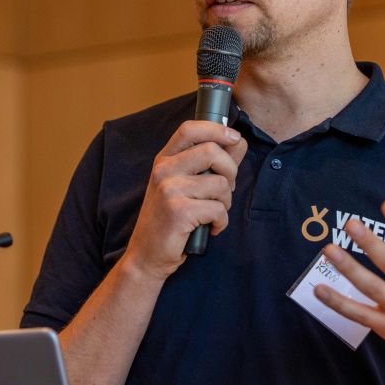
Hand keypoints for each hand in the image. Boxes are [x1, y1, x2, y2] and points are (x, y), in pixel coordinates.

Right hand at [123, 121, 247, 281]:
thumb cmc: (169, 220)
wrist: (146, 255)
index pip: (190, 128)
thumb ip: (212, 163)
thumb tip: (238, 142)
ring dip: (226, 203)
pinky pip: (218, 209)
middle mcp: (163, 170)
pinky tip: (210, 228)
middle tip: (225, 191)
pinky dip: (221, 222)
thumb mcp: (184, 186)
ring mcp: (169, 189)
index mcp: (164, 160)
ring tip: (213, 213)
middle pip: (212, 151)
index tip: (234, 138)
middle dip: (230, 172)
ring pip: (220, 184)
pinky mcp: (178, 211)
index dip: (217, 129)